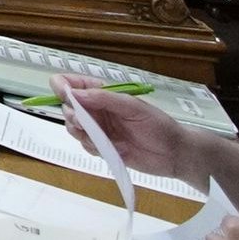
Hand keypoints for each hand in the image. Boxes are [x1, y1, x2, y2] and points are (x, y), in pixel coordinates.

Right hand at [66, 86, 211, 186]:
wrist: (175, 155)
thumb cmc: (158, 126)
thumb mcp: (134, 107)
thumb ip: (104, 99)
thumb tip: (74, 94)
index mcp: (105, 94)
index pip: (74, 84)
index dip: (63, 86)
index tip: (63, 95)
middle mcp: (98, 110)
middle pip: (68, 108)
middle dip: (72, 115)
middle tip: (86, 123)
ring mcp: (100, 130)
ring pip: (73, 128)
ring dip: (81, 133)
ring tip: (100, 139)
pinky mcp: (103, 148)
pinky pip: (85, 146)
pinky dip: (91, 148)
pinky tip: (108, 149)